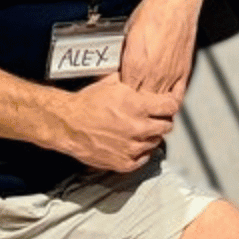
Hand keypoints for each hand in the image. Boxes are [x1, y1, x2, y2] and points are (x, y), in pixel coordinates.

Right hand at [54, 74, 178, 172]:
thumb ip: (132, 82)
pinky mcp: (124, 162)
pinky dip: (141, 152)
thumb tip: (143, 75)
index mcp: (137, 105)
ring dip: (151, 136)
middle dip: (162, 120)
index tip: (168, 105)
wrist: (68, 124)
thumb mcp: (111, 83)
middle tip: (154, 117)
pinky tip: (132, 143)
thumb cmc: (86, 103)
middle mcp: (138, 127)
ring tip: (138, 129)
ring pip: (156, 142)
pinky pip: (144, 159)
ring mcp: (132, 147)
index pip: (171, 106)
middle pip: (167, 126)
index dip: (170, 104)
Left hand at [118, 0, 201, 96]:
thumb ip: (125, 56)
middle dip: (134, 100)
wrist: (174, 3)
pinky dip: (169, 100)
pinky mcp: (183, 72)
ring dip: (151, 102)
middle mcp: (152, 73)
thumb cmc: (151, 12)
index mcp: (135, 63)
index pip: (124, 91)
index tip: (118, 90)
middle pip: (140, 100)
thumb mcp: (128, 34)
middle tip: (130, 98)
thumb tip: (120, 66)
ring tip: (145, 101)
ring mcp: (169, 74)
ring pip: (157, 101)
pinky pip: (176, 96)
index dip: (120, 92)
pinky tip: (164, 100)